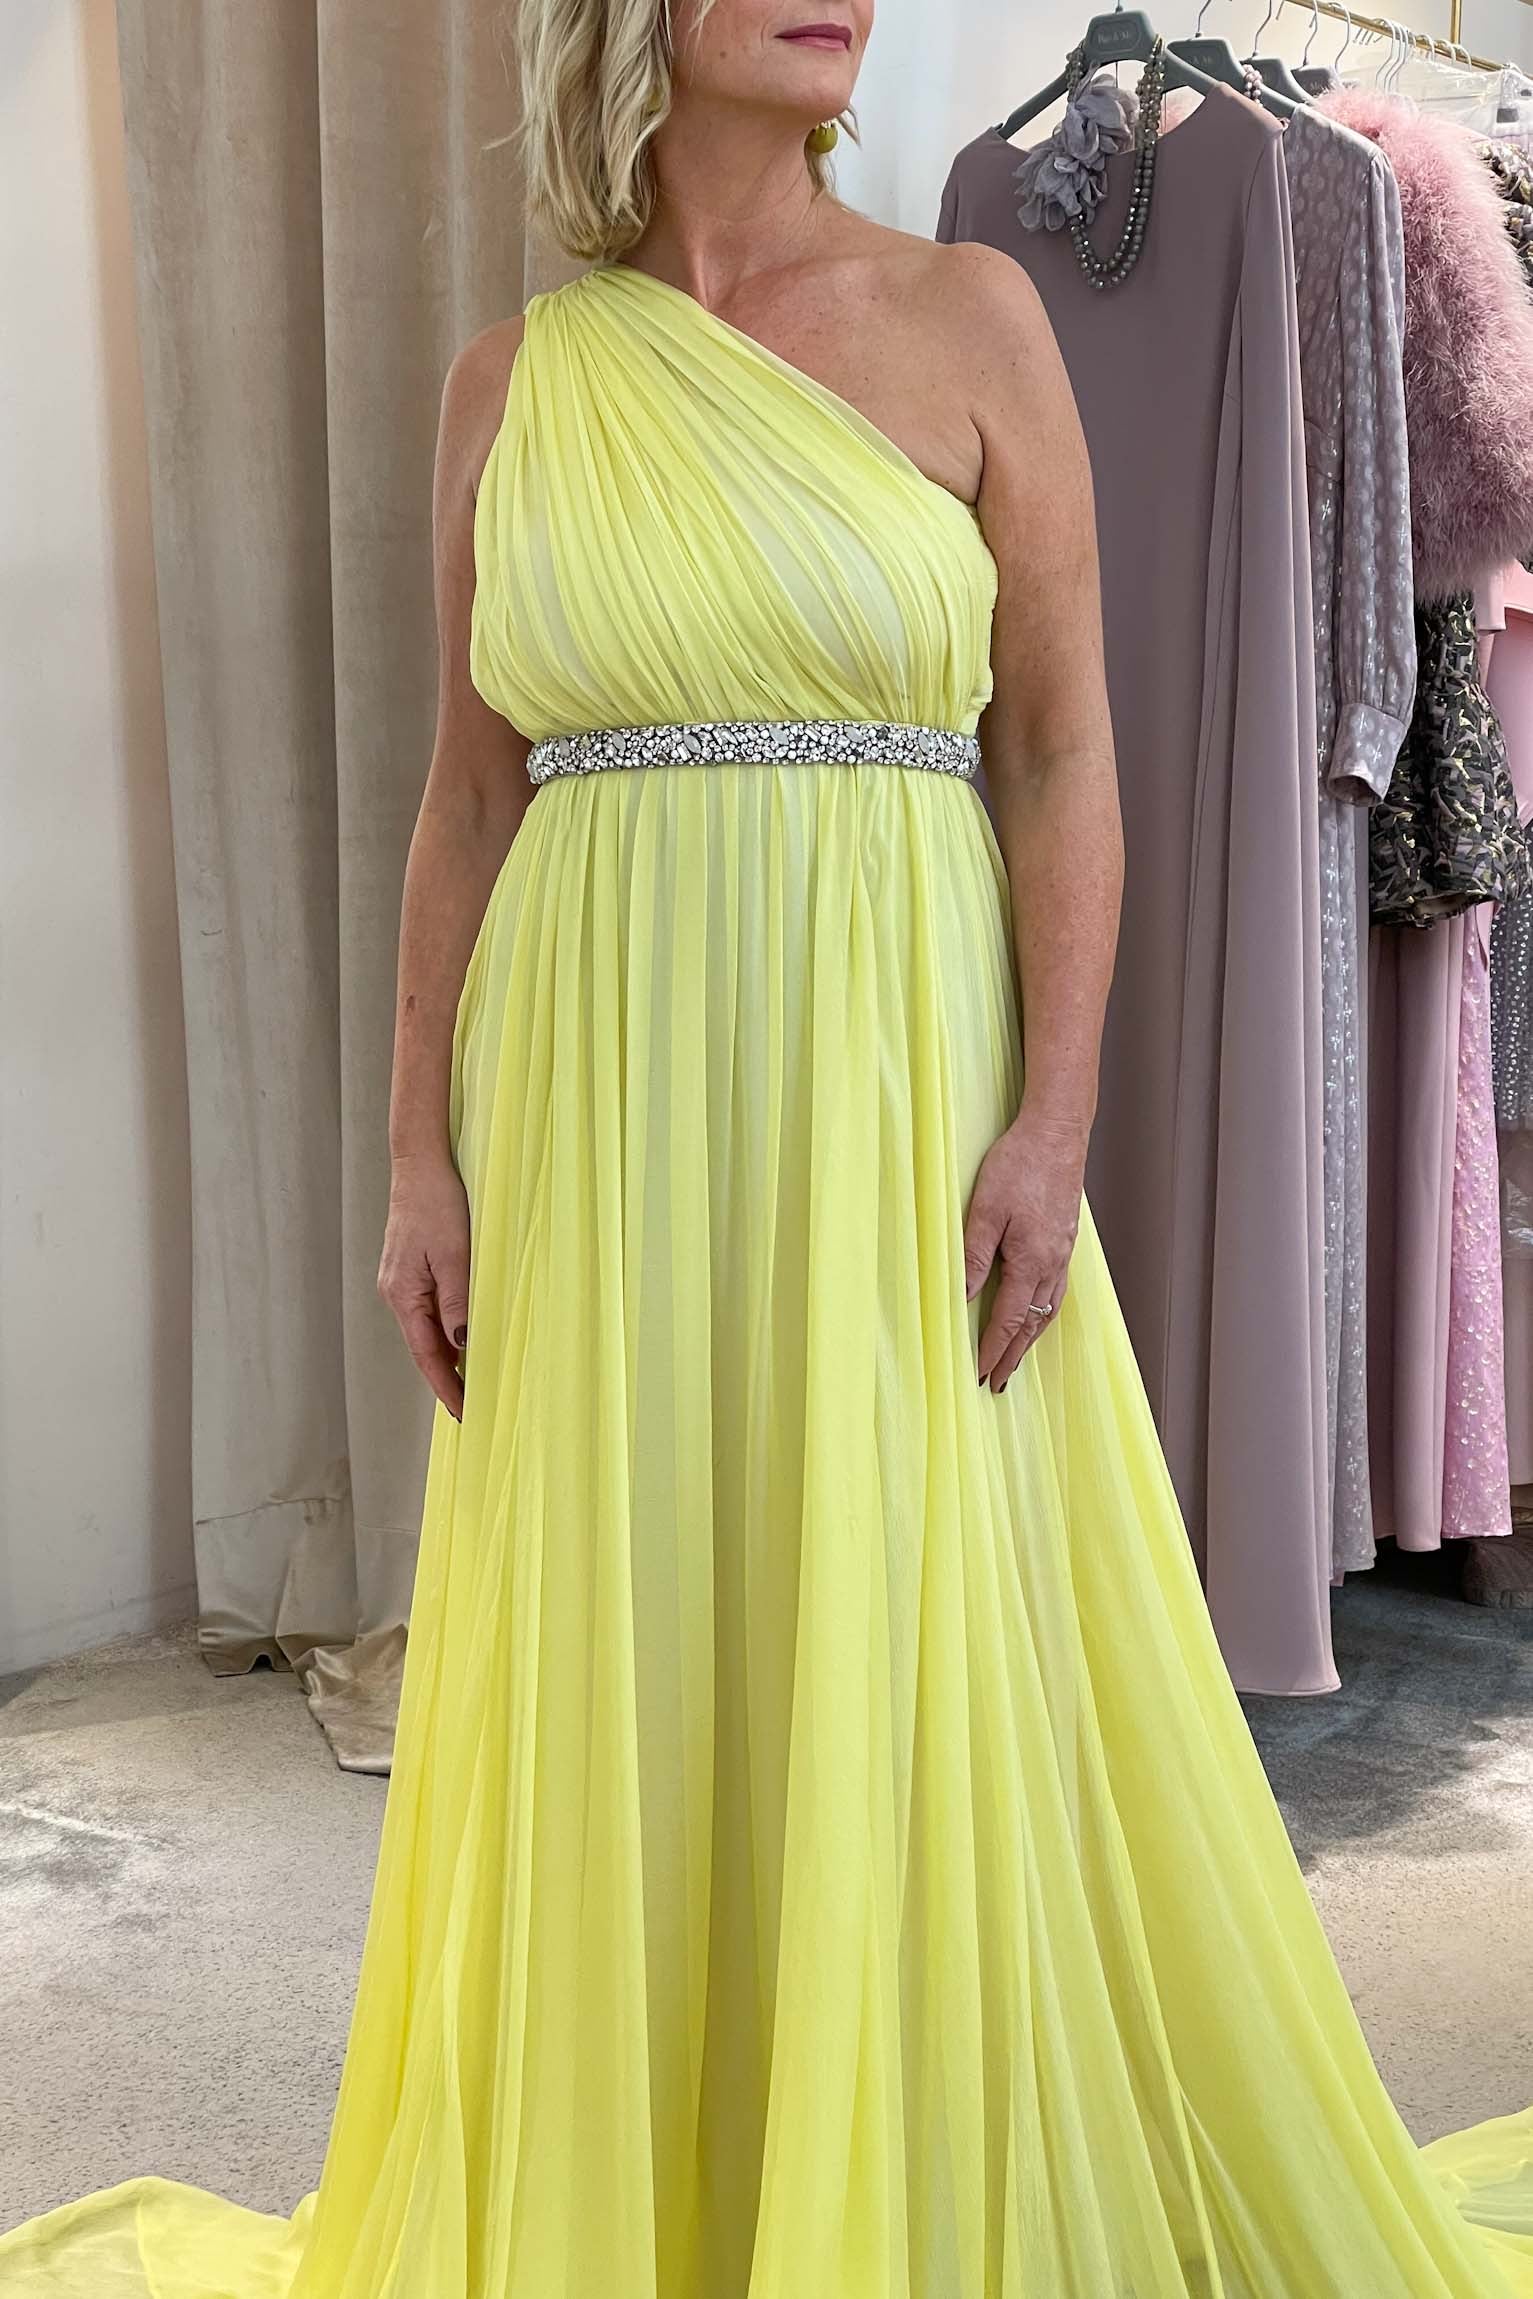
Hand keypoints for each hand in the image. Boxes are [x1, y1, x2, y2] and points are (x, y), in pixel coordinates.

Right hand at [377, 1152, 471, 1419]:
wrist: (419, 1166)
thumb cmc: (436, 1204)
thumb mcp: (454, 1255)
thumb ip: (457, 1302)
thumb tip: (462, 1345)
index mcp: (402, 1295)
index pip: (426, 1355)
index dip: (445, 1386)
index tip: (464, 1412)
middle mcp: (396, 1294)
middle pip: (422, 1347)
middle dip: (445, 1379)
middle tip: (471, 1407)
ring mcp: (400, 1283)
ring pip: (425, 1330)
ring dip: (446, 1356)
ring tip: (471, 1382)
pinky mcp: (409, 1270)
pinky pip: (427, 1311)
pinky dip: (444, 1330)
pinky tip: (461, 1338)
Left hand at [962, 1104, 1086, 1390]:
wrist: (1058, 1133)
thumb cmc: (1019, 1164)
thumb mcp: (986, 1209)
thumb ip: (975, 1255)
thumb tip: (965, 1297)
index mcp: (1031, 1260)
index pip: (1008, 1319)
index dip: (993, 1349)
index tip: (982, 1375)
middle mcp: (1052, 1263)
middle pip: (1032, 1324)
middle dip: (1013, 1355)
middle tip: (999, 1383)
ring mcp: (1062, 1253)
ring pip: (1048, 1310)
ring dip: (1031, 1338)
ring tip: (1016, 1358)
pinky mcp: (1065, 1240)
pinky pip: (1056, 1290)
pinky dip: (1045, 1313)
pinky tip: (1038, 1314)